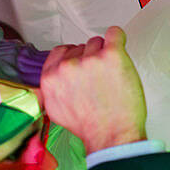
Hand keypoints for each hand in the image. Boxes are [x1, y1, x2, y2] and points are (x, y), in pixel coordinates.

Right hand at [40, 27, 146, 153]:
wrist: (112, 136)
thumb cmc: (90, 127)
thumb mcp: (56, 110)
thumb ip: (53, 90)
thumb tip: (57, 78)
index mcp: (51, 79)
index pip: (59, 52)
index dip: (73, 58)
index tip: (82, 65)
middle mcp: (67, 67)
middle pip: (80, 47)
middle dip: (89, 59)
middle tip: (99, 79)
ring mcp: (90, 60)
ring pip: (97, 42)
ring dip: (104, 54)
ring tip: (111, 76)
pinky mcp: (112, 56)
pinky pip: (115, 34)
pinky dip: (118, 37)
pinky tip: (119, 45)